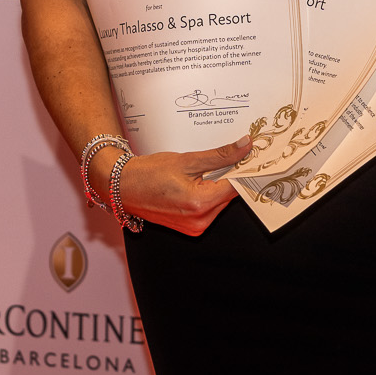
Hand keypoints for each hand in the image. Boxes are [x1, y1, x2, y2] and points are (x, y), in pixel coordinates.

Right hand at [89, 134, 252, 235]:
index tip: (253, 156)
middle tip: (232, 156)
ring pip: (220, 202)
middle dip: (231, 176)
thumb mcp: (187, 160)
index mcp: (200, 204)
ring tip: (206, 169)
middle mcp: (200, 221)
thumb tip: (245, 146)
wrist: (123, 187)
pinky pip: (209, 209)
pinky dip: (209, 194)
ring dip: (219, 185)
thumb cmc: (149, 173)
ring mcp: (195, 228)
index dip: (245, 169)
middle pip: (229, 195)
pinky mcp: (190, 228)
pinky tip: (199, 182)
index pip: (236, 186)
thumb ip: (220, 155)